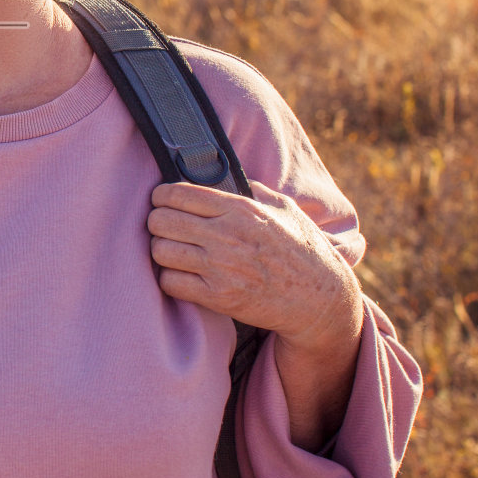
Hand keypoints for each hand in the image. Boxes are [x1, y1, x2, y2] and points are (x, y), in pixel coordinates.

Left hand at [146, 180, 360, 350]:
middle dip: (156, 222)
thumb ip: (256, 190)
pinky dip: (170, 279)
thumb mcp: (286, 209)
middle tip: (164, 228)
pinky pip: (170, 283)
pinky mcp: (219, 298)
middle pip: (160, 221)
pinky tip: (181, 276)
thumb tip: (233, 178)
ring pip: (160, 251)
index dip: (161, 196)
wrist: (320, 300)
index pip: (178, 193)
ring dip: (161, 251)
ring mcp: (221, 268)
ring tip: (172, 251)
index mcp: (240, 209)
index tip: (161, 201)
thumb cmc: (304, 251)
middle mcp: (227, 235)